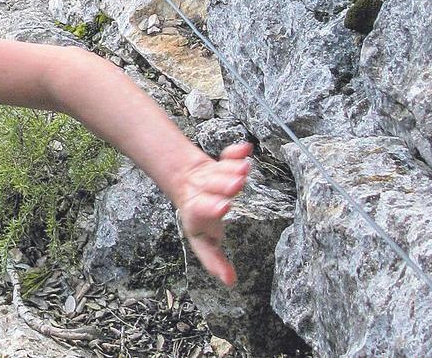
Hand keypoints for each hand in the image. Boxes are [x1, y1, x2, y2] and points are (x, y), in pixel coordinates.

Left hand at [176, 141, 252, 286]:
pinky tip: (245, 149)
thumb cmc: (199, 218)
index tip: (223, 206)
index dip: (211, 208)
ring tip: (244, 169)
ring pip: (219, 171)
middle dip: (223, 185)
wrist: (186, 184)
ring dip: (232, 169)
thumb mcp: (203, 241)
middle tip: (236, 183)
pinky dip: (235, 152)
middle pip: (211, 187)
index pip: (201, 210)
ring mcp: (210, 177)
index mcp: (196, 214)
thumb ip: (215, 260)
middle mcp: (202, 193)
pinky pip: (227, 156)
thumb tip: (230, 282)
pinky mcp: (219, 163)